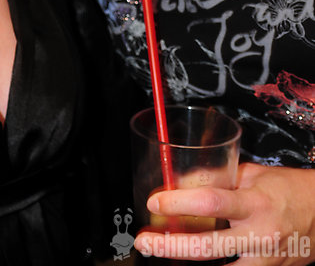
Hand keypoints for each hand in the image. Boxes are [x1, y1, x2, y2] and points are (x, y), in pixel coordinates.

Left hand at [134, 163, 314, 265]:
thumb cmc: (287, 190)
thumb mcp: (253, 175)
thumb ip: (219, 177)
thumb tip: (180, 180)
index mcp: (256, 203)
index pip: (212, 202)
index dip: (179, 203)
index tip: (155, 202)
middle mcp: (259, 235)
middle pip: (208, 246)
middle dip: (170, 246)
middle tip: (146, 241)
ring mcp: (264, 261)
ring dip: (185, 262)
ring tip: (160, 253)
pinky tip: (189, 263)